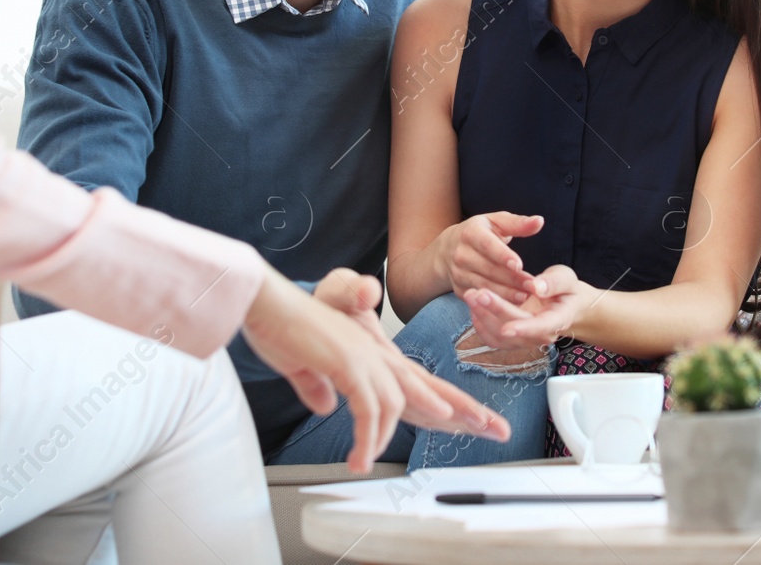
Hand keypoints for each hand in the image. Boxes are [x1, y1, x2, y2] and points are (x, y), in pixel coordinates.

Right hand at [244, 267, 510, 471]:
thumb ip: (321, 387)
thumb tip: (328, 406)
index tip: (475, 420)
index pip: (419, 382)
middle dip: (464, 412)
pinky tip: (360, 457)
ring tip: (419, 451)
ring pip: (404, 400)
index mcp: (371, 355)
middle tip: (497, 430)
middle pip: (429, 387)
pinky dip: (367, 436)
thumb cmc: (282, 328)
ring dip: (405, 434)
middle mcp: (375, 355)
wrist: (263, 302)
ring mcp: (364, 357)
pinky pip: (368, 408)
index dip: (448, 402)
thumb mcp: (305, 367)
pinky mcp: (347, 362)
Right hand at [440, 212, 546, 303]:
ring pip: (484, 286)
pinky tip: (512, 305)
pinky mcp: (460, 290)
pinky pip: (480, 299)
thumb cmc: (481, 232)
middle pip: (488, 269)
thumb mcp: (496, 222)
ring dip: (506, 293)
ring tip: (525, 297)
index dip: (503, 256)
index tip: (519, 265)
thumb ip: (518, 224)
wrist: (448, 249)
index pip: (487, 245)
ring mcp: (458, 274)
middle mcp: (461, 254)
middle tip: (532, 286)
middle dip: (511, 279)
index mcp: (470, 233)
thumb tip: (539, 221)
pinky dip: (496, 303)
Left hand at [462, 264, 584, 350]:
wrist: (563, 304)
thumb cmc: (565, 289)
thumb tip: (536, 287)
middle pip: (514, 329)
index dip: (524, 329)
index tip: (507, 329)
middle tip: (477, 292)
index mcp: (557, 320)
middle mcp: (540, 335)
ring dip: (482, 317)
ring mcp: (525, 340)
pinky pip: (492, 338)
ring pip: (499, 337)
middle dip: (494, 311)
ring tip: (470, 294)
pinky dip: (480, 324)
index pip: (540, 328)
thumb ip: (554, 282)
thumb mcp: (565, 278)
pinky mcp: (512, 340)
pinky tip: (474, 307)